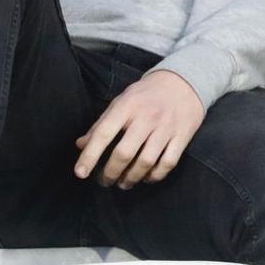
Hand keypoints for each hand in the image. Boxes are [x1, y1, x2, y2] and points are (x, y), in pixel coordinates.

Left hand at [74, 69, 206, 187]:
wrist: (184, 81)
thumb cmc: (147, 94)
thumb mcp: (122, 100)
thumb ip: (102, 123)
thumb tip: (81, 145)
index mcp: (127, 105)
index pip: (104, 133)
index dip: (90, 155)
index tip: (80, 173)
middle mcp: (147, 116)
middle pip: (125, 153)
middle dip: (111, 172)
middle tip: (104, 181)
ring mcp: (166, 127)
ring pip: (146, 162)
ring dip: (131, 178)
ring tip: (124, 183)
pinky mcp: (182, 136)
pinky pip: (168, 163)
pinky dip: (155, 176)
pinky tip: (146, 177)